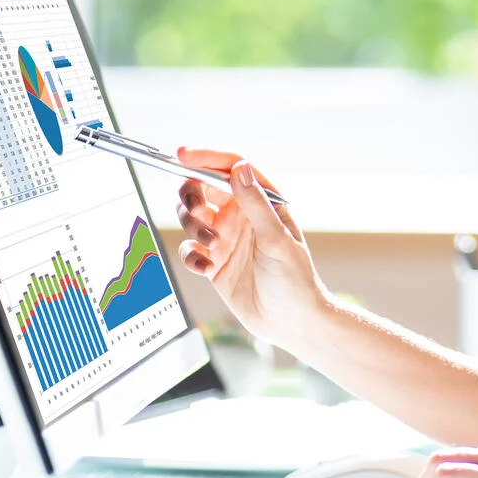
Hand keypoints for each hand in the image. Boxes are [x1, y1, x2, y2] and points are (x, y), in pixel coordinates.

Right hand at [174, 147, 325, 351]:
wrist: (290, 323)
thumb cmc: (295, 280)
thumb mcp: (277, 239)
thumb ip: (256, 204)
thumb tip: (240, 169)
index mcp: (262, 202)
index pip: (230, 168)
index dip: (206, 158)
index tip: (182, 154)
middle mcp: (241, 216)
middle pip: (202, 188)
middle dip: (191, 194)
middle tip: (196, 209)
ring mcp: (225, 238)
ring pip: (191, 216)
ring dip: (192, 226)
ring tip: (212, 244)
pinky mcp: (213, 261)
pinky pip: (190, 249)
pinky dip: (192, 256)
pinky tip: (207, 268)